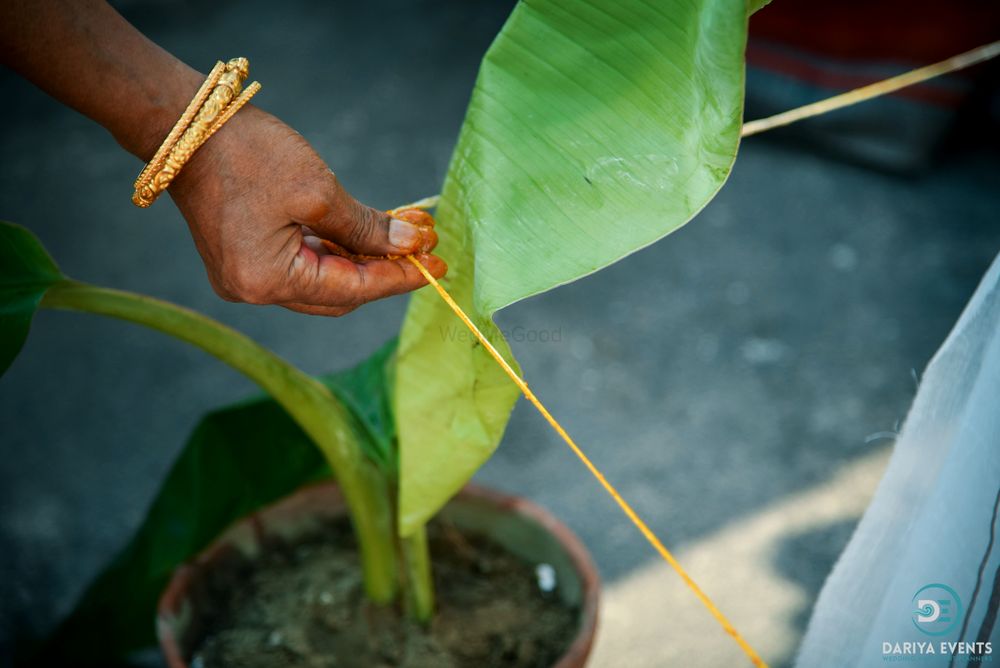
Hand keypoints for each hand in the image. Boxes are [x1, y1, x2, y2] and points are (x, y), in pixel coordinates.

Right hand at [168, 106, 445, 315]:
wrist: (184, 126)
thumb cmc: (246, 154)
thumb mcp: (318, 191)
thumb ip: (366, 228)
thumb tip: (407, 246)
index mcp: (268, 281)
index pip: (353, 291)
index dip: (399, 278)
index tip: (437, 267)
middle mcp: (252, 290)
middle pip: (338, 294)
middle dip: (384, 269)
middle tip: (423, 245)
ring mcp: (243, 277)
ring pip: (321, 280)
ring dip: (361, 258)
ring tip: (402, 233)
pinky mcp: (241, 259)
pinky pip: (300, 266)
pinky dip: (333, 251)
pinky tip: (363, 234)